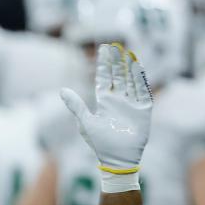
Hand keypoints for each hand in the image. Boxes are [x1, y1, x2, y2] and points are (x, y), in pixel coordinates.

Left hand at [59, 43, 152, 175]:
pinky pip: (143, 91)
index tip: (103, 50)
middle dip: (116, 62)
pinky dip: (140, 79)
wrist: (118, 159)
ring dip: (128, 67)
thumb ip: (76, 105)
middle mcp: (118, 101)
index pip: (104, 79)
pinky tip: (138, 67)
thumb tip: (61, 90)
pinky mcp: (143, 110)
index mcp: (104, 102)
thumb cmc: (100, 143)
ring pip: (130, 80)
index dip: (104, 65)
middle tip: (114, 45)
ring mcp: (131, 104)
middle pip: (118, 76)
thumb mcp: (86, 122)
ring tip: (126, 52)